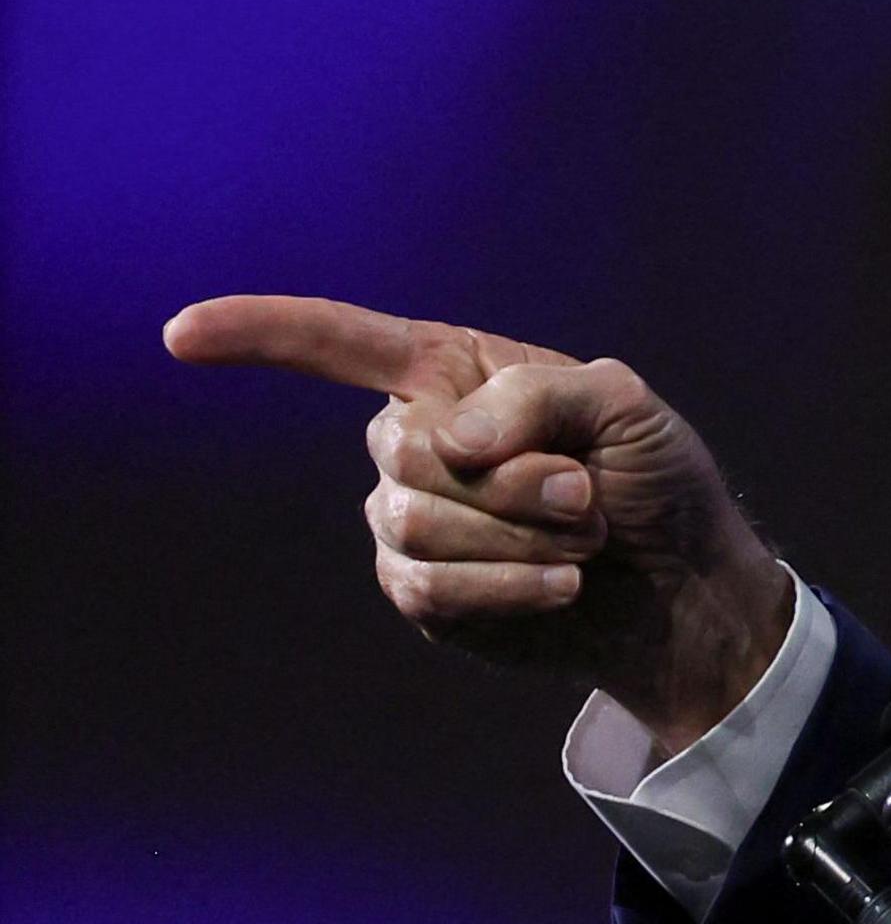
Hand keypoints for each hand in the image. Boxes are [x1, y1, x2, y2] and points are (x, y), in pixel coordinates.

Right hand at [163, 294, 791, 750]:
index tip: (180, 334)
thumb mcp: (626, 406)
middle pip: (406, 450)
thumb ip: (543, 395)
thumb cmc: (653, 478)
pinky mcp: (420, 589)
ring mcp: (406, 517)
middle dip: (512, 479)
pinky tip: (561, 584)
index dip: (259, 334)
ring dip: (522, 534)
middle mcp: (412, 440)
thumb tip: (451, 438)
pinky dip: (511, 584)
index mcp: (451, 373)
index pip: (337, 343)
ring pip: (414, 521)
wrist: (677, 583)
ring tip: (584, 537)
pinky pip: (430, 585)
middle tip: (587, 493)